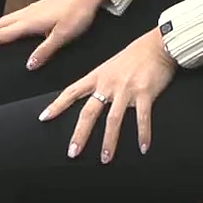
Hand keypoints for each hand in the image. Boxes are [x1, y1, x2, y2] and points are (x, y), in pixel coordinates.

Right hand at [0, 0, 105, 69]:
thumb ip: (45, 50)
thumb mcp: (64, 35)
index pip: (1, 34)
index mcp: (29, 23)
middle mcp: (25, 15)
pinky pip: (10, 19)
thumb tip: (28, 65)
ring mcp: (29, 11)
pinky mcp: (35, 10)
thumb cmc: (77, 14)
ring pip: (2, 21)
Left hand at [40, 28, 177, 161]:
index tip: (44, 117)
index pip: (72, 91)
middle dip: (80, 134)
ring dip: (109, 141)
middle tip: (72, 152)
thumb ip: (102, 81)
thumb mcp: (112, 65)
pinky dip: (143, 134)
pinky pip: (142, 118)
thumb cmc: (136, 55)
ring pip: (113, 119)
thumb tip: (95, 97)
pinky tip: (143, 148)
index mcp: (98, 76)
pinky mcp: (145, 93)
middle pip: (89, 112)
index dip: (57, 105)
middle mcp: (109, 83)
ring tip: (105, 159)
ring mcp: (126, 89)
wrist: (158, 44)